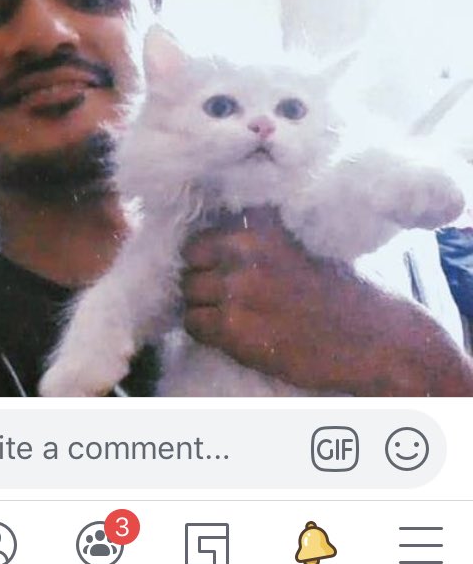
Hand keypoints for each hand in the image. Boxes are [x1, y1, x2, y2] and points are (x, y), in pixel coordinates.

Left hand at [181, 206, 472, 395]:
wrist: (374, 337)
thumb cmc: (346, 290)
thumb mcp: (303, 242)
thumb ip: (262, 237)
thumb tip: (224, 236)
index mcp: (262, 226)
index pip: (206, 233)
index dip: (211, 253)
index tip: (219, 265)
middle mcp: (244, 252)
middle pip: (191, 261)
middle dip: (202, 277)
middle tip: (222, 294)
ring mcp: (237, 291)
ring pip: (189, 294)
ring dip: (202, 305)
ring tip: (227, 316)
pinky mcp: (235, 330)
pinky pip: (194, 325)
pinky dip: (205, 331)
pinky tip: (230, 334)